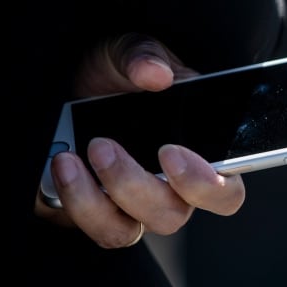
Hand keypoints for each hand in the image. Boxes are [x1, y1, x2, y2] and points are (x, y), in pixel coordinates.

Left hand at [34, 33, 245, 247]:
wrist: (70, 91)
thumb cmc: (115, 77)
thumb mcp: (127, 54)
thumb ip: (144, 57)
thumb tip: (155, 73)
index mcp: (199, 157)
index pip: (225, 192)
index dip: (207, 185)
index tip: (170, 153)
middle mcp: (170, 192)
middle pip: (171, 216)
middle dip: (134, 184)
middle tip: (103, 145)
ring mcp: (132, 210)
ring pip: (126, 231)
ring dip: (94, 200)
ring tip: (70, 158)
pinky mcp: (96, 217)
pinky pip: (92, 227)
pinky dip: (73, 200)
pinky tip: (60, 165)